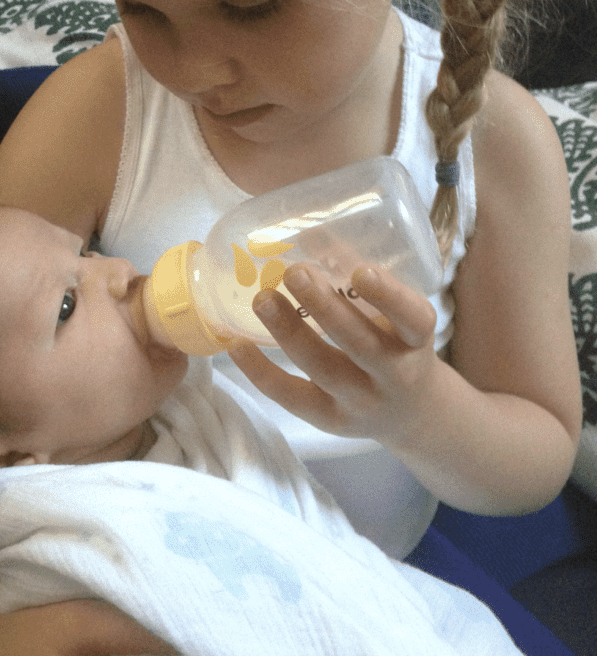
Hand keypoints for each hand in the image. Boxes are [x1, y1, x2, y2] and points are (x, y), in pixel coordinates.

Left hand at [227, 263, 438, 449]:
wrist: (410, 413)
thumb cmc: (396, 344)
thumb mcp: (397, 317)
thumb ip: (363, 282)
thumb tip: (311, 236)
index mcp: (417, 341)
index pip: (414, 320)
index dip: (389, 297)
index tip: (361, 271)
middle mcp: (394, 376)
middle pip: (359, 344)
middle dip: (324, 308)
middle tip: (295, 273)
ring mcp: (361, 402)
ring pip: (322, 368)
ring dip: (289, 331)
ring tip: (262, 299)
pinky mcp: (329, 420)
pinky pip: (291, 397)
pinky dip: (261, 371)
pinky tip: (238, 346)